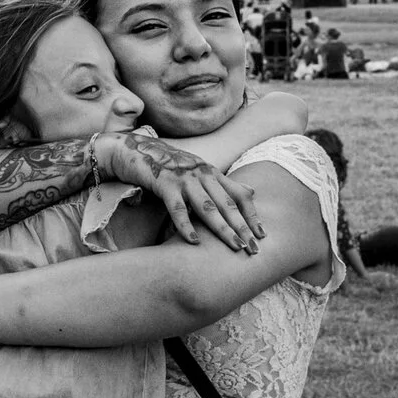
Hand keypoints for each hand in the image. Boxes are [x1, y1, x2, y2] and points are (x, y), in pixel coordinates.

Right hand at [96, 131, 264, 252]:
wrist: (134, 150)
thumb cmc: (167, 166)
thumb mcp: (199, 172)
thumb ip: (224, 184)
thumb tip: (252, 192)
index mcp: (212, 173)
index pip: (239, 195)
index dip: (252, 214)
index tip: (263, 235)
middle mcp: (202, 174)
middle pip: (227, 204)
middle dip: (242, 227)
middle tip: (254, 248)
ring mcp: (184, 179)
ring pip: (208, 207)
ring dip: (223, 228)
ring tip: (234, 246)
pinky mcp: (165, 184)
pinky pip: (178, 208)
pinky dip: (186, 225)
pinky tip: (194, 241)